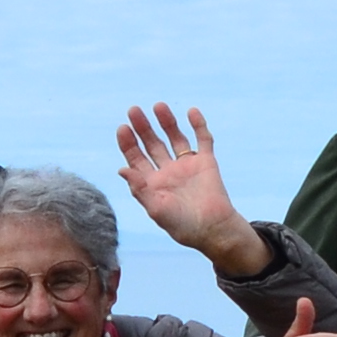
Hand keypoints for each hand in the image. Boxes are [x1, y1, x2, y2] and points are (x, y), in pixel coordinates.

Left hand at [117, 106, 272, 276]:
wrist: (215, 230)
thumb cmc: (183, 226)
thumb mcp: (156, 209)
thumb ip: (139, 189)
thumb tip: (121, 169)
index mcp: (153, 184)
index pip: (136, 159)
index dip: (128, 144)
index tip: (122, 128)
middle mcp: (168, 172)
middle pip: (152, 144)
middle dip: (143, 128)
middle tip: (133, 110)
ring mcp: (188, 166)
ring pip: (175, 138)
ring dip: (167, 122)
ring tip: (158, 105)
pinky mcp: (207, 163)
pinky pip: (203, 140)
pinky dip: (198, 126)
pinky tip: (191, 112)